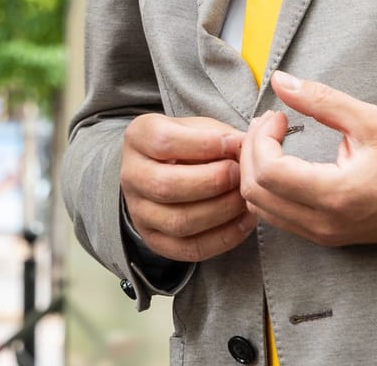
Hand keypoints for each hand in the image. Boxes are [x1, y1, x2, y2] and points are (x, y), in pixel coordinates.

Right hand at [120, 113, 255, 263]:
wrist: (167, 170)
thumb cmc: (188, 146)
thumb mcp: (200, 128)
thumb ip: (221, 136)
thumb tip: (244, 148)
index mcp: (137, 138)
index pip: (163, 141)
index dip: (204, 144)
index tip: (233, 144)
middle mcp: (131, 176)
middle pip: (166, 186)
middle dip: (212, 181)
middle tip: (238, 174)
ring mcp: (139, 212)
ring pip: (178, 222)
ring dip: (220, 211)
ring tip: (243, 198)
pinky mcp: (155, 240)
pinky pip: (189, 248)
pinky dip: (223, 238)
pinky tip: (243, 221)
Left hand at [239, 71, 376, 246]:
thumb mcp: (368, 119)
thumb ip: (320, 100)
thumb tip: (280, 80)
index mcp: (336, 195)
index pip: (268, 172)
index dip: (261, 138)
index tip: (278, 115)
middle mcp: (325, 223)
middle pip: (256, 193)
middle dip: (251, 152)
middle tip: (269, 123)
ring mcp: (324, 235)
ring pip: (262, 209)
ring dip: (256, 171)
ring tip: (273, 140)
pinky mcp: (327, 237)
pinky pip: (279, 217)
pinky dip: (268, 189)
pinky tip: (282, 163)